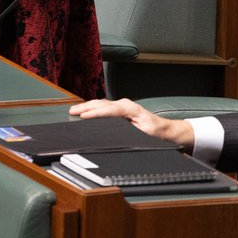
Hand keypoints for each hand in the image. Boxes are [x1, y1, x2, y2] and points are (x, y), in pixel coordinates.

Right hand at [68, 98, 195, 150]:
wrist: (166, 130)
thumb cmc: (156, 133)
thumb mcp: (145, 133)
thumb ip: (130, 130)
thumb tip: (114, 131)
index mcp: (130, 108)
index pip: (108, 109)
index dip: (95, 113)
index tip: (83, 116)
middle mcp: (125, 104)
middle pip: (101, 104)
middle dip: (86, 107)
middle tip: (72, 112)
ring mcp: (122, 105)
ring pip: (101, 103)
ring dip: (87, 106)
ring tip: (75, 110)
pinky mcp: (120, 109)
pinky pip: (103, 106)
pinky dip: (93, 107)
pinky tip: (86, 110)